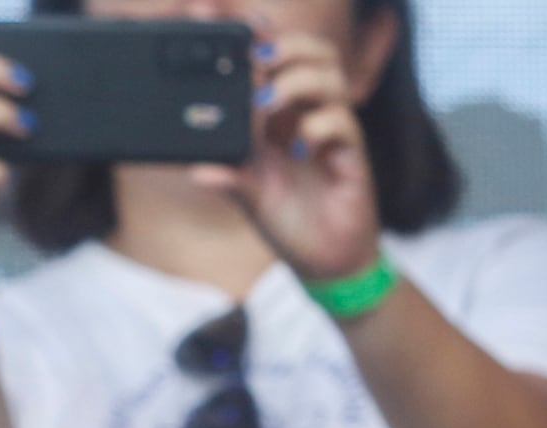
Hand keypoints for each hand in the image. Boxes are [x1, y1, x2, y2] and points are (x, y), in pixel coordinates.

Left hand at [191, 27, 380, 282]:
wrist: (324, 262)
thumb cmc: (289, 222)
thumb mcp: (250, 197)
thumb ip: (229, 175)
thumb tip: (195, 168)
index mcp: (282, 117)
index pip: (277, 62)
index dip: (258, 46)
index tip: (231, 50)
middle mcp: (308, 115)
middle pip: (312, 53)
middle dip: (286, 48)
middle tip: (258, 64)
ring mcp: (332, 131)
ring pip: (330, 76)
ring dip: (297, 82)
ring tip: (268, 107)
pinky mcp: (351, 154)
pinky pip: (343, 121)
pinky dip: (317, 127)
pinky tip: (298, 150)